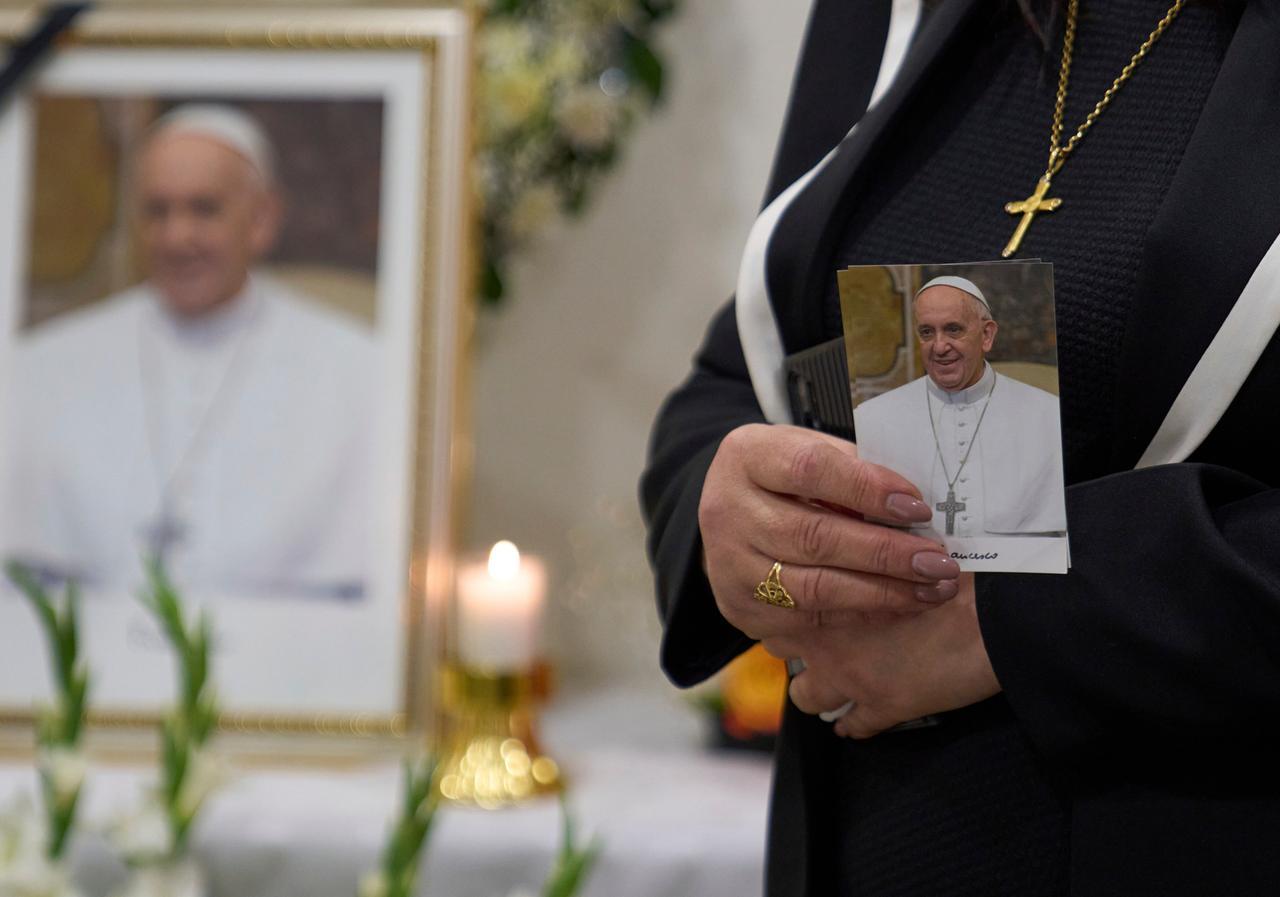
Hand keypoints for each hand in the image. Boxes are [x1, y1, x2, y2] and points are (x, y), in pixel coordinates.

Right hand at [699, 423, 961, 644]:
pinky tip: (900, 604)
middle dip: (886, 552)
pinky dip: (862, 613)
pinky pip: (811, 618)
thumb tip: (916, 505)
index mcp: (746, 457)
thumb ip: (853, 469)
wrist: (729, 517)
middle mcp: (726, 511)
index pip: (811, 470)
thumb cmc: (783, 477)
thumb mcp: (807, 450)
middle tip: (938, 560)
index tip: (918, 507)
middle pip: (814, 536)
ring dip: (882, 591)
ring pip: (814, 587)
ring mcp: (729, 565)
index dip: (868, 489)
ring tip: (931, 588)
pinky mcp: (741, 608)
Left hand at [776, 574, 1001, 736]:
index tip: (798, 600)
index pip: (775, 603)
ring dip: (819, 690)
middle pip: (781, 648)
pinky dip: (855, 724)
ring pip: (808, 697)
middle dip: (796, 645)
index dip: (786, 603)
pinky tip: (860, 719)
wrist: (990, 610)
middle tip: (817, 636)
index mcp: (824, 596)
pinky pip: (855, 725)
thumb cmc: (948, 569)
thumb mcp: (892, 553)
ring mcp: (852, 679)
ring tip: (835, 683)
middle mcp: (827, 640)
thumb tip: (854, 552)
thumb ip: (860, 560)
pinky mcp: (886, 707)